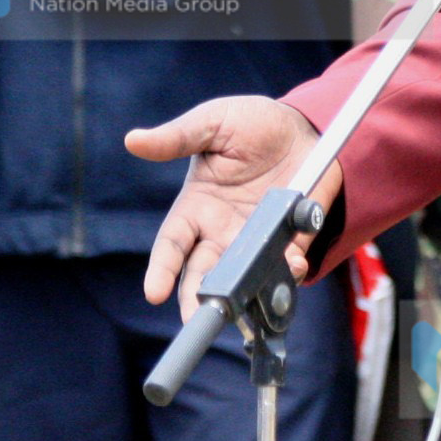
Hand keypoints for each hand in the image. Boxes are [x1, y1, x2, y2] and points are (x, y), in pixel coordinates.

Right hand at [127, 97, 333, 319]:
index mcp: (197, 206)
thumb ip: (179, 137)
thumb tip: (133, 140)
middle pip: (202, 273)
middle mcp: (221, 231)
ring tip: (238, 306)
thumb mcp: (214, 122)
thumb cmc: (251, 123)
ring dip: (240, 292)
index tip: (155, 291)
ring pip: (241, 277)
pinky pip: (284, 265)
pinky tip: (289, 263)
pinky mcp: (289, 240)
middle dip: (195, 298)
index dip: (162, 269)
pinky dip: (286, 270)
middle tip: (195, 318)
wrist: (306, 126)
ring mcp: (255, 239)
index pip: (172, 244)